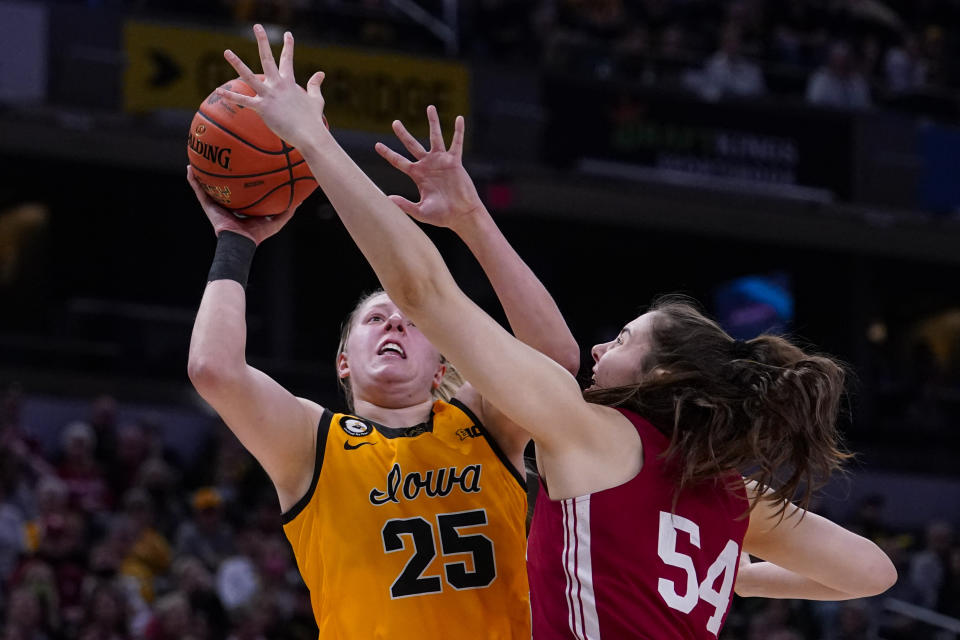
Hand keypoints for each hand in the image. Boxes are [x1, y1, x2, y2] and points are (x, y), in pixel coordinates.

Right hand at [187, 166, 293, 244]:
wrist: (240, 243)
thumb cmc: (256, 235)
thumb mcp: (275, 221)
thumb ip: (287, 211)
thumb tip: (300, 200)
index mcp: (241, 206)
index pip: (241, 189)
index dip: (242, 178)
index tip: (244, 163)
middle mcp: (227, 203)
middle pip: (224, 183)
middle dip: (222, 170)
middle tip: (221, 154)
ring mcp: (216, 204)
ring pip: (208, 184)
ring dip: (203, 171)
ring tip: (201, 156)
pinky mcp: (207, 205)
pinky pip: (198, 190)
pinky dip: (193, 180)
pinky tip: (189, 168)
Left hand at [217, 25, 326, 150]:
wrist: (310, 135)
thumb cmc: (313, 120)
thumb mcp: (317, 99)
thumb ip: (315, 85)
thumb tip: (320, 73)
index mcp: (290, 82)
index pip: (288, 60)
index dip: (288, 46)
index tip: (287, 34)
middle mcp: (278, 85)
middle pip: (268, 58)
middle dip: (263, 41)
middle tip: (257, 27)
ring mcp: (269, 95)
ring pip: (249, 76)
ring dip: (237, 63)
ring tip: (227, 51)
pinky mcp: (263, 108)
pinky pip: (243, 101)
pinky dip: (230, 96)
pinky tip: (217, 90)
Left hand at [375, 106, 483, 231]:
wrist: (461, 215)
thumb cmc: (442, 216)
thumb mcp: (420, 211)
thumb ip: (404, 205)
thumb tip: (387, 198)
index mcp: (418, 175)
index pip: (399, 161)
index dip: (388, 153)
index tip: (377, 145)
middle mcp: (428, 165)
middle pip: (412, 145)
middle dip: (403, 134)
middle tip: (394, 122)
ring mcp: (441, 161)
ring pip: (435, 137)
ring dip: (433, 122)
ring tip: (430, 107)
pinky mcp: (454, 162)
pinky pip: (456, 143)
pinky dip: (458, 131)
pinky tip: (459, 118)